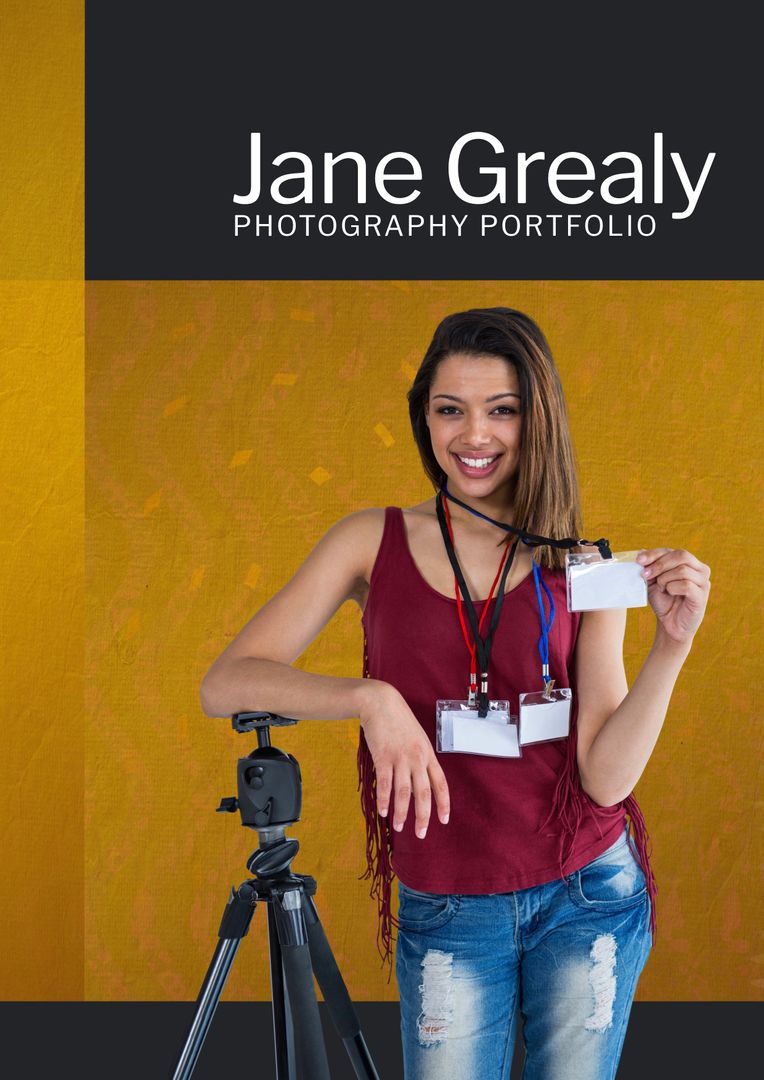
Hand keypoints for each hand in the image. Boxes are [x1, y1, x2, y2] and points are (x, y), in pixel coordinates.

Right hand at [358, 680, 449, 838]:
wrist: (380, 702)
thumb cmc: (398, 720)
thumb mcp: (417, 737)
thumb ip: (420, 758)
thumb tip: (420, 780)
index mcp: (428, 754)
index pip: (440, 783)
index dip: (443, 803)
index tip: (443, 820)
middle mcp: (417, 758)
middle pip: (424, 793)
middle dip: (423, 816)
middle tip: (421, 833)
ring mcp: (400, 758)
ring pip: (404, 792)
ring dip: (402, 812)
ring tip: (399, 826)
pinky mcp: (383, 757)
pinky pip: (384, 784)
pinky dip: (384, 800)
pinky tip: (383, 811)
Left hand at [637, 548, 710, 644]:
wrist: (670, 624)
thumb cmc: (663, 601)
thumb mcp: (653, 581)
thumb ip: (649, 567)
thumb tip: (640, 551)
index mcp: (689, 563)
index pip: (673, 551)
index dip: (655, 554)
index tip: (639, 560)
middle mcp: (700, 570)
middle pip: (681, 555)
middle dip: (659, 564)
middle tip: (646, 575)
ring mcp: (703, 582)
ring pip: (682, 570)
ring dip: (665, 579)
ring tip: (661, 589)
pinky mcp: (702, 595)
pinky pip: (686, 585)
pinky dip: (672, 588)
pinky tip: (669, 593)